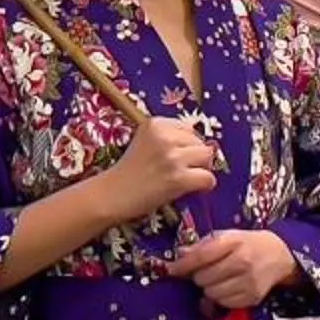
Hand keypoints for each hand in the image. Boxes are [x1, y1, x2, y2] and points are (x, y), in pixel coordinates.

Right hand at [94, 116, 216, 222]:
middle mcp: (164, 137)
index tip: (177, 157)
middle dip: (196, 156)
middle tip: (182, 170)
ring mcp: (171, 157)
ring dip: (202, 169)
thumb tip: (205, 146)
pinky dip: (205, 186)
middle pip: (200, 142)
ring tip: (187, 179)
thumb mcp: (144, 142)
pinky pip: (208, 178)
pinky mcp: (177, 178)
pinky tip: (192, 189)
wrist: (111, 195)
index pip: (188, 129)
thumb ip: (168, 138)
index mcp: (155, 124)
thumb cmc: (128, 173)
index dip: (187, 145)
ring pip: (207, 157)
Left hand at [166, 229, 300, 310]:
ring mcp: (249, 282)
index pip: (201, 256)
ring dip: (209, 289)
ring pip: (212, 294)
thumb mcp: (227, 236)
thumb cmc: (247, 243)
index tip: (172, 270)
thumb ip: (202, 245)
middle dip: (199, 276)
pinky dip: (221, 298)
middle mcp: (242, 262)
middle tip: (204, 272)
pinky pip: (225, 304)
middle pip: (204, 278)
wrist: (279, 255)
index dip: (183, 266)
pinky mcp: (253, 298)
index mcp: (234, 241)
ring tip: (217, 279)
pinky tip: (227, 288)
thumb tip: (180, 255)